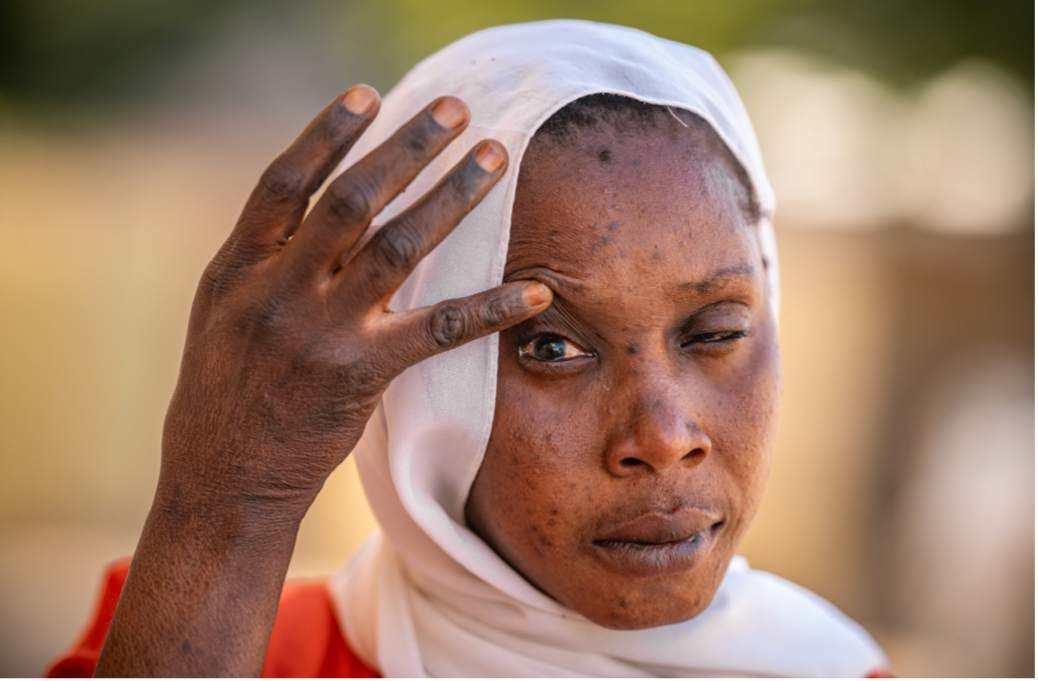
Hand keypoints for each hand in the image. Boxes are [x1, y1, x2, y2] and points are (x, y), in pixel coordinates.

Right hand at [161, 85, 550, 521]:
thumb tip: (312, 203)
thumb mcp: (223, 312)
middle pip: (352, 200)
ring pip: (397, 246)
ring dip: (451, 196)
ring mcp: (320, 331)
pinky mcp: (360, 374)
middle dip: (406, 148)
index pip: (284, 183)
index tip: (367, 95)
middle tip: (454, 110)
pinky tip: (535, 291)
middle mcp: (277, 289)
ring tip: (492, 159)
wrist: (221, 478)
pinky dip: (490, 307)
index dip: (325, 134)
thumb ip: (262, 256)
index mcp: (238, 267)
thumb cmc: (225, 391)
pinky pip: (438, 329)